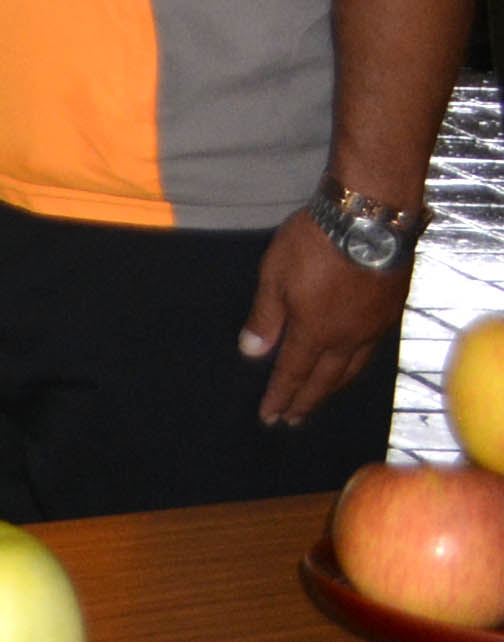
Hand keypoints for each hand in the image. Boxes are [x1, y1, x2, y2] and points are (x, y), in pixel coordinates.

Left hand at [243, 214, 412, 423]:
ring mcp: (373, 327)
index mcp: (314, 331)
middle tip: (292, 421)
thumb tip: (252, 353)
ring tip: (318, 400)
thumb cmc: (314, 243)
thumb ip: (265, 317)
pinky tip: (350, 366)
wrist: (370, 220)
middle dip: (306, 402)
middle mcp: (347, 338)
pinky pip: (371, 352)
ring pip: (352, 369)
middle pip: (325, 380)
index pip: (293, 373)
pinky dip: (355, 367)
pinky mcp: (390, 312)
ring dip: (332, 389)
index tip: (270, 417)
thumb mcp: (274, 275)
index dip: (281, 397)